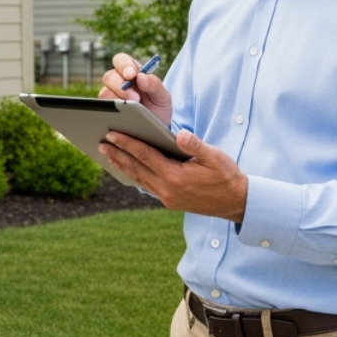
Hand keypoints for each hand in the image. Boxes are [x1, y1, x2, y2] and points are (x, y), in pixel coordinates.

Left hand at [98, 129, 247, 222]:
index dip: (127, 143)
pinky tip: (128, 168)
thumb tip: (180, 135)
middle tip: (100, 141)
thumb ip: (196, 145)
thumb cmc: (226, 176)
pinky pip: (146, 186)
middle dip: (117, 153)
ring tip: (108, 153)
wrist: (236, 203)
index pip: (145, 155)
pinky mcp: (169, 202)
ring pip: (138, 179)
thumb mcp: (215, 157)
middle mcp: (167, 190)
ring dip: (122, 165)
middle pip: (136, 168)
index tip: (112, 133)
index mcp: (175, 177)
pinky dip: (134, 175)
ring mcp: (167, 198)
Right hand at [99, 53, 171, 124]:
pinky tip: (121, 117)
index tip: (131, 75)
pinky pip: (102, 109)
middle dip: (120, 85)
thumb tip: (141, 76)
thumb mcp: (162, 97)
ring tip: (131, 109)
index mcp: (132, 73)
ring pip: (104, 92)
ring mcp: (111, 97)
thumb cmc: (158, 108)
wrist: (156, 130)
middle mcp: (118, 83)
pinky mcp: (107, 112)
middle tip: (135, 98)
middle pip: (109, 76)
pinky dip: (110, 111)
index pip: (121, 60)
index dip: (124, 65)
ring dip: (116, 99)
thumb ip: (155, 85)